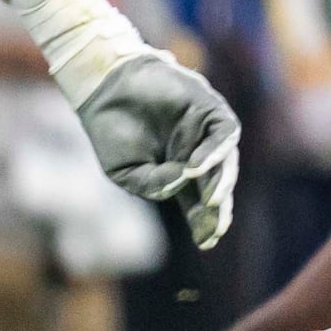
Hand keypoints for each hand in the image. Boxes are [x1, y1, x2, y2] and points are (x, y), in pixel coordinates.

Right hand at [69, 47, 240, 248]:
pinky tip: (195, 167)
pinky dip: (213, 153)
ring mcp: (206, 132)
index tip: (206, 242)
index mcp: (180, 171)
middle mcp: (198, 153)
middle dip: (217, 210)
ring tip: (210, 203)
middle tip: (213, 228)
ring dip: (219, 184)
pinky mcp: (210, 109)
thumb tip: (184, 180)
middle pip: (217, 186)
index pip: (200, 201)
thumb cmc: (111, 130)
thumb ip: (154, 185)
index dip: (205, 222)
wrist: (105, 88)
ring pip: (226, 163)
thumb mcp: (125, 172)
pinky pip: (223, 135)